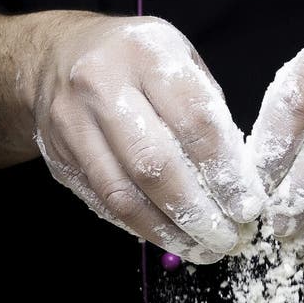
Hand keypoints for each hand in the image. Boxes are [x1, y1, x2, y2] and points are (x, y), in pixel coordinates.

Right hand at [33, 14, 263, 262]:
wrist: (54, 54)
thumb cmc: (135, 60)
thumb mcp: (179, 59)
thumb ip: (208, 111)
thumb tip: (239, 179)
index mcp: (146, 53)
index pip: (195, 123)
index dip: (226, 173)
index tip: (249, 207)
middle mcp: (102, 86)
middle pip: (155, 166)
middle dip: (198, 212)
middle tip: (228, 238)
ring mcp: (73, 125)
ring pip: (124, 196)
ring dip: (169, 232)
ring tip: (202, 249)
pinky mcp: (60, 159)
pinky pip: (104, 204)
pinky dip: (142, 227)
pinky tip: (169, 238)